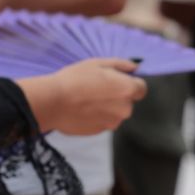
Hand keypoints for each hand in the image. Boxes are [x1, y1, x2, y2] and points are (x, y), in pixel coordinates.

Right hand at [23, 59, 146, 135]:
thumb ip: (121, 65)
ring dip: (107, 106)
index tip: (115, 80)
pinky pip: (103, 121)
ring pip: (115, 112)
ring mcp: (113, 123)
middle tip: (96, 87)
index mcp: (127, 90)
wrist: (53, 102)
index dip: (130, 83)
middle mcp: (125, 109)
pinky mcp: (100, 131)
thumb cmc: (75, 79)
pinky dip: (96, 116)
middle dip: (117, 95)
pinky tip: (82, 109)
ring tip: (86, 98)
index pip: (141, 88)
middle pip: (127, 101)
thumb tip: (135, 68)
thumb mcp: (98, 63)